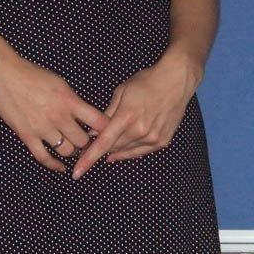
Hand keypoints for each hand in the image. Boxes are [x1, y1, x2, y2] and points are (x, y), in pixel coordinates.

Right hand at [0, 55, 109, 173]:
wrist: (5, 75)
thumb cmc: (33, 75)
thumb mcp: (60, 83)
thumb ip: (74, 101)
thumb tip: (87, 117)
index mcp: (69, 101)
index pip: (98, 122)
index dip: (106, 130)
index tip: (107, 133)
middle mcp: (59, 117)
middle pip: (83, 141)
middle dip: (87, 143)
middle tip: (87, 143)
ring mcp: (43, 128)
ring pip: (67, 151)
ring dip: (72, 151)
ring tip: (73, 149)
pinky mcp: (27, 136)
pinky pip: (44, 157)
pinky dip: (54, 165)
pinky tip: (60, 167)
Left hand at [71, 52, 201, 178]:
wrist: (176, 81)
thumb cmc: (147, 82)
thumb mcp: (121, 92)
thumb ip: (107, 114)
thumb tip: (94, 133)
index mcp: (126, 117)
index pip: (103, 144)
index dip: (88, 159)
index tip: (77, 172)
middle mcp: (140, 131)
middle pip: (113, 149)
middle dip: (101, 149)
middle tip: (92, 146)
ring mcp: (153, 138)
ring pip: (126, 152)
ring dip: (115, 150)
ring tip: (108, 147)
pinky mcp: (162, 141)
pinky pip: (140, 151)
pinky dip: (130, 151)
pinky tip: (123, 148)